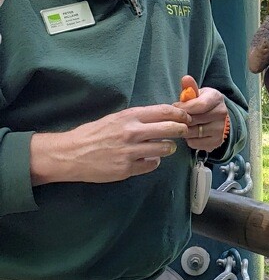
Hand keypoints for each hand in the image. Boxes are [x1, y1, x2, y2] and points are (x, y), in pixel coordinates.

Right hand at [30, 104, 190, 184]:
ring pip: (164, 149)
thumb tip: (160, 117)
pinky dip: (153, 162)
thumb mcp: (115, 118)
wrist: (71, 153)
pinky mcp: (126, 168)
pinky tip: (149, 159)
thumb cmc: (92, 134)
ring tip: (166, 147)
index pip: (164, 111)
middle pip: (169, 129)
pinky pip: (151, 164)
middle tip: (185, 131)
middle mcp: (132, 132)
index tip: (186, 116)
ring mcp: (130, 151)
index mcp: (129, 116)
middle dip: (181, 130)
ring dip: (168, 148)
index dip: (180, 113)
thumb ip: (136, 118)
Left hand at [176, 75, 228, 152]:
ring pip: (192, 132)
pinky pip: (194, 143)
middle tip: (176, 117)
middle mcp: (222, 114)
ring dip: (183, 129)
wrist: (217, 118)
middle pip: (194, 119)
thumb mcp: (198, 93)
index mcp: (217, 98)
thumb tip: (186, 79)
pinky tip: (189, 133)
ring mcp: (220, 129)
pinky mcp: (216, 142)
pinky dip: (188, 139)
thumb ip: (190, 87)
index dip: (183, 107)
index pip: (199, 105)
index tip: (174, 107)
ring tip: (182, 124)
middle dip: (181, 119)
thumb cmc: (203, 103)